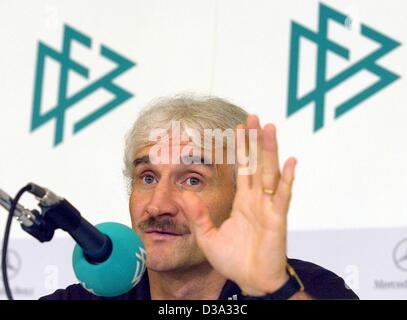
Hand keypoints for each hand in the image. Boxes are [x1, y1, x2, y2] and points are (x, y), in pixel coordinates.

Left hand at [180, 115, 296, 295]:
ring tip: (269, 128)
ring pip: (270, 172)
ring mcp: (268, 207)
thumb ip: (197, 214)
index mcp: (242, 202)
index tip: (238, 129)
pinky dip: (288, 179)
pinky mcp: (277, 219)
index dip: (240, 149)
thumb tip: (182, 195)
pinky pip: (283, 196)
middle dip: (254, 140)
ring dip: (270, 150)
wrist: (251, 282)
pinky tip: (290, 161)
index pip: (241, 168)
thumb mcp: (208, 235)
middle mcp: (256, 200)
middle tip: (253, 117)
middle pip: (256, 163)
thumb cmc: (234, 260)